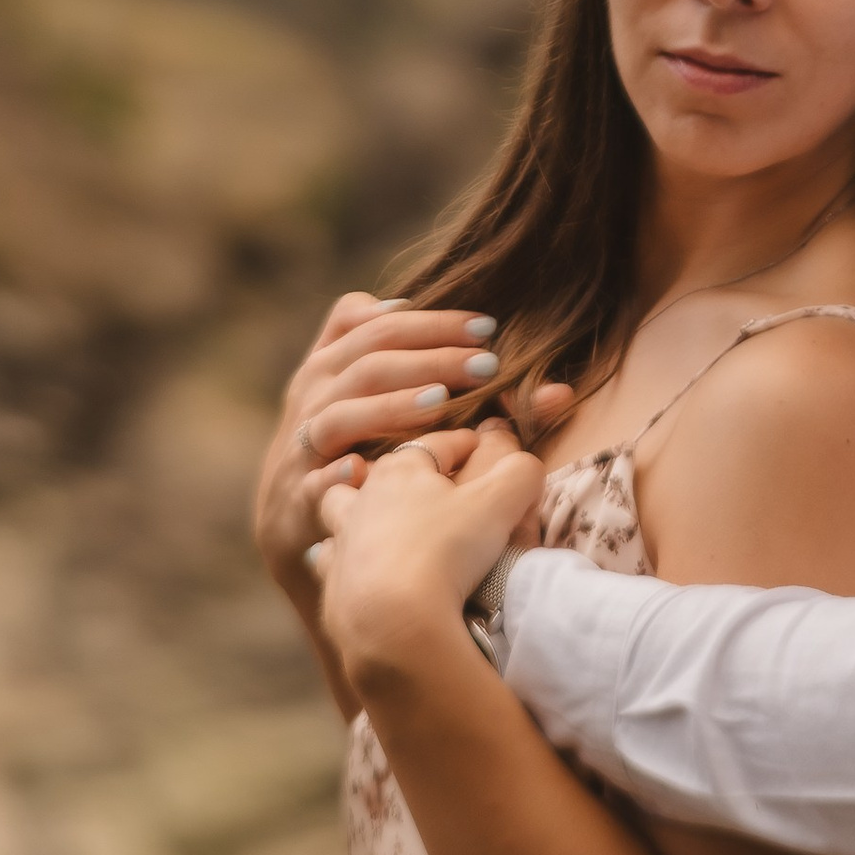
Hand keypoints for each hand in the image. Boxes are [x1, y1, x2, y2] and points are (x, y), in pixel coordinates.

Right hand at [251, 289, 571, 607]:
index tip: (486, 327)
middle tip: (486, 364)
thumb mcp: (398, 416)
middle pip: (365, 361)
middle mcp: (311, 399)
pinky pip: (312, 484)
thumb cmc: (369, 462)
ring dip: (389, 406)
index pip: (372, 324)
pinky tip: (367, 470)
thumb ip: (457, 387)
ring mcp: (299, 450)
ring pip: (336, 414)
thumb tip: (559, 394)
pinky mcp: (295, 502)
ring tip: (440, 404)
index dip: (428, 320)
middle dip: (429, 357)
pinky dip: (338, 474)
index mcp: (332, 367)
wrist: (304, 533)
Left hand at [310, 426, 546, 698]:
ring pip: (337, 512)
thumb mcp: (500, 504)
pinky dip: (343, 563)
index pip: (436, 444)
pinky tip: (356, 571)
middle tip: (424, 486)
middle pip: (375, 471)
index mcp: (400, 471)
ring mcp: (343, 544)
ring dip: (354, 511)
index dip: (462, 443)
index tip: (479, 446)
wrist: (391, 624)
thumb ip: (520, 474)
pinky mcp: (334, 588)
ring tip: (374, 521)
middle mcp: (362, 500)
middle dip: (398, 473)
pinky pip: (330, 565)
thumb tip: (526, 466)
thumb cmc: (446, 552)